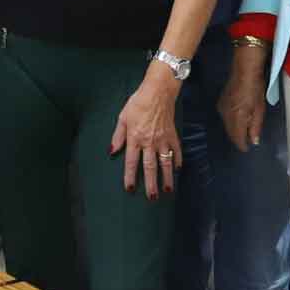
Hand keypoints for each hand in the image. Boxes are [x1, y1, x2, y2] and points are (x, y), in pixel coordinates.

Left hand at [112, 66, 183, 197]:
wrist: (158, 91)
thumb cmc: (138, 103)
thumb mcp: (122, 118)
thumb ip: (118, 136)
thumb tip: (112, 152)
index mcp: (135, 138)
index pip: (131, 162)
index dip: (130, 177)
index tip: (130, 189)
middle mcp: (149, 142)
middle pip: (150, 167)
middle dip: (151, 184)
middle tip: (153, 198)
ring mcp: (163, 139)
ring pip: (165, 162)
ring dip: (167, 177)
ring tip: (168, 190)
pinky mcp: (173, 134)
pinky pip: (176, 150)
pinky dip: (177, 160)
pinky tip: (177, 169)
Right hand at [220, 52, 268, 151]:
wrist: (244, 70)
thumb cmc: (255, 88)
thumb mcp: (260, 109)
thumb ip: (255, 127)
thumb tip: (253, 141)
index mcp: (237, 117)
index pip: (237, 138)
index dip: (242, 145)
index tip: (246, 148)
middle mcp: (226, 115)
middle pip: (231, 133)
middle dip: (238, 138)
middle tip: (246, 141)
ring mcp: (222, 109)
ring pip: (228, 126)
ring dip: (235, 129)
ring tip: (243, 129)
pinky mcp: (220, 103)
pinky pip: (225, 118)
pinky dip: (232, 121)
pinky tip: (238, 118)